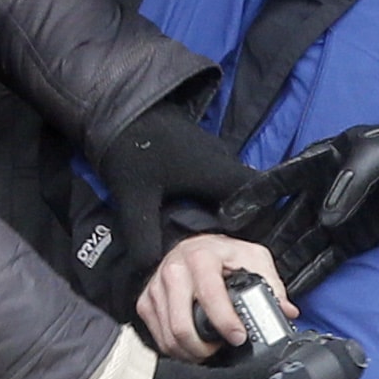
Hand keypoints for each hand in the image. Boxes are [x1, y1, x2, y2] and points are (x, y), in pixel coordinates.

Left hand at [98, 99, 262, 279]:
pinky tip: (190, 211)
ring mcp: (217, 154)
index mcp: (221, 176)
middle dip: (237, 227)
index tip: (237, 254)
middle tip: (218, 252)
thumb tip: (151, 273)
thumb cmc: (131, 151)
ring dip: (223, 212)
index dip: (254, 233)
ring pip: (233, 191)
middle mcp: (227, 164)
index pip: (260, 208)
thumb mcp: (134, 201)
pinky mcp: (203, 151)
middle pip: (248, 202)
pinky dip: (211, 198)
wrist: (118, 105)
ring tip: (204, 236)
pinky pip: (219, 180)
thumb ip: (144, 239)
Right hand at [138, 234, 293, 360]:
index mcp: (201, 258)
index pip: (210, 296)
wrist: (193, 246)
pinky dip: (176, 349)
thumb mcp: (252, 258)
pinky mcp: (146, 302)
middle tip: (221, 351)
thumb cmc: (222, 254)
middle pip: (181, 325)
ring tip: (208, 351)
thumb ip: (271, 283)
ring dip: (190, 353)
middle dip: (203, 348)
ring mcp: (156, 287)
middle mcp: (173, 271)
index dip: (225, 323)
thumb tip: (286, 311)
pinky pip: (158, 337)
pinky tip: (192, 346)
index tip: (239, 338)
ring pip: (168, 337)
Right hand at [223, 107, 378, 281]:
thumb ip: (348, 184)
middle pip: (282, 221)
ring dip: (281, 265)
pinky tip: (292, 291)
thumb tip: (326, 219)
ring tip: (259, 285)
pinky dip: (309, 276)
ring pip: (300, 245)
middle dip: (261, 242)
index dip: (251, 198)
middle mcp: (318, 194)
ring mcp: (333, 219)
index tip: (227, 216)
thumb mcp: (373, 156)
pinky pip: (325, 261)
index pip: (276, 182)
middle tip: (235, 264)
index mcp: (317, 163)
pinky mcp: (350, 240)